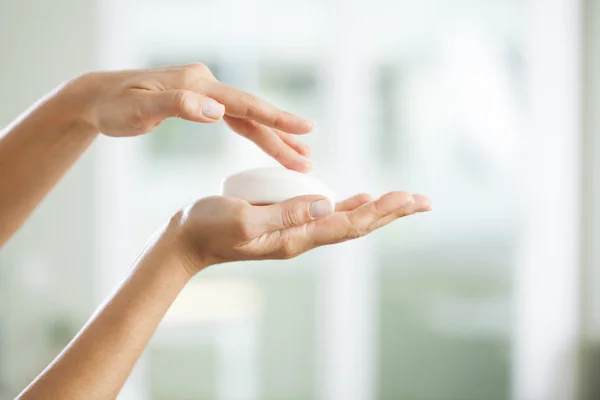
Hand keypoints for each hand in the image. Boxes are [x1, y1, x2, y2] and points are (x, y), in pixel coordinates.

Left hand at [60, 63, 313, 170]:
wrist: (98, 97)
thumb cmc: (115, 105)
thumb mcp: (141, 108)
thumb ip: (180, 106)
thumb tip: (218, 110)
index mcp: (198, 85)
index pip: (245, 104)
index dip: (277, 118)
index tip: (306, 129)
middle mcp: (207, 85)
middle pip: (253, 114)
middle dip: (282, 138)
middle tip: (308, 160)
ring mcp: (205, 93)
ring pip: (248, 119)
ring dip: (274, 138)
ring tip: (299, 156)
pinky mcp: (201, 102)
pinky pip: (236, 120)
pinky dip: (254, 132)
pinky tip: (268, 142)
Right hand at [172, 192, 431, 274]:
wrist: (186, 241)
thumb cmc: (207, 226)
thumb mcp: (242, 218)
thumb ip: (284, 213)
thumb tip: (325, 202)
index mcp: (296, 238)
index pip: (350, 224)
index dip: (382, 211)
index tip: (411, 199)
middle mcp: (303, 238)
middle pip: (357, 224)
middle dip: (391, 212)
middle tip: (424, 201)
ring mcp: (296, 233)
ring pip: (346, 220)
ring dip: (376, 210)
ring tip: (402, 200)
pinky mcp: (286, 224)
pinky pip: (327, 215)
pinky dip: (349, 206)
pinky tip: (359, 199)